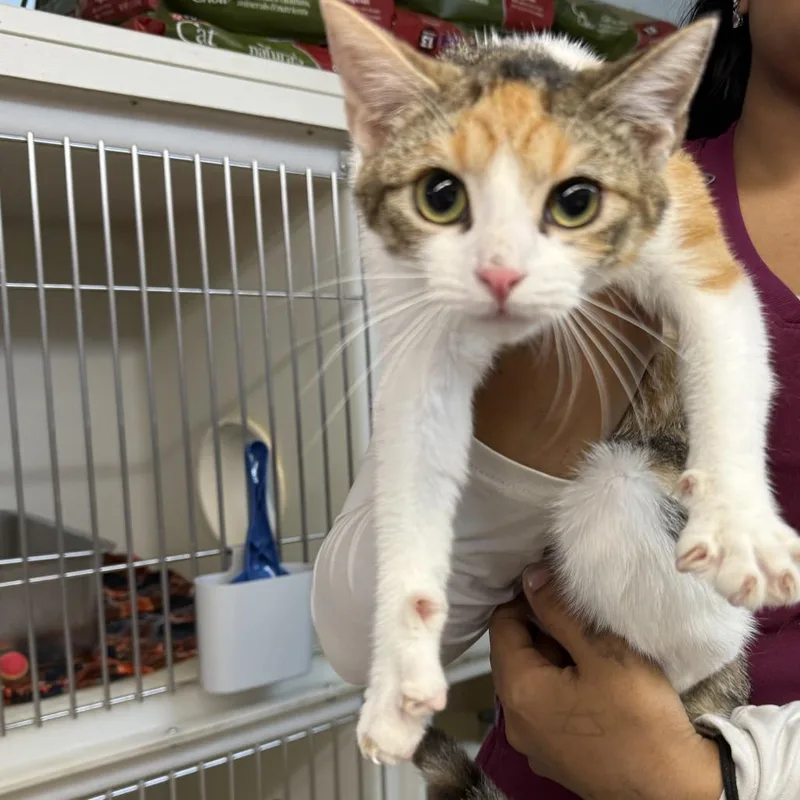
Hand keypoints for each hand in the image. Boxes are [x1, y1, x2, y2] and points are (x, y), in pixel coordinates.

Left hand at [489, 568, 722, 799]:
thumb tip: (530, 576)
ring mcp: (533, 745)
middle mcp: (514, 721)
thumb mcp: (603, 651)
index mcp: (518, 691)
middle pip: (515, 653)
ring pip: (533, 680)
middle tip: (585, 622)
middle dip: (545, 630)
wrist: (676, 793)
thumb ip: (560, 610)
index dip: (529, 600)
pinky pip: (547, 708)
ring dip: (556, 658)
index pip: (503, 624)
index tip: (562, 593)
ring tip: (596, 651)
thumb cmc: (640, 718)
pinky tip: (598, 685)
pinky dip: (564, 687)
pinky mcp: (555, 758)